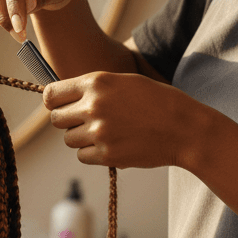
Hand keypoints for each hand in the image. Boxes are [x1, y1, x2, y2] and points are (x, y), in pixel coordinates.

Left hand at [44, 72, 205, 168]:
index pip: (52, 95)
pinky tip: (111, 145)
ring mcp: (99, 132)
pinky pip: (82, 156)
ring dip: (81, 138)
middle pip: (57, 119)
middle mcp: (94, 106)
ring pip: (69, 139)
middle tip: (85, 122)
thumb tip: (65, 98)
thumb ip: (95, 87)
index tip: (61, 106)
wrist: (185, 129)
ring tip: (105, 133)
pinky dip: (92, 153)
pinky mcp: (107, 154)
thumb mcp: (125, 81)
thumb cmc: (158, 101)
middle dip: (68, 121)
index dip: (54, 102)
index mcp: (97, 82)